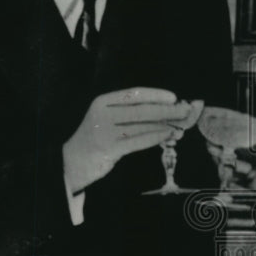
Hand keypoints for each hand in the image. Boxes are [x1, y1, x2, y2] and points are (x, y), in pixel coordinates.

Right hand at [63, 88, 191, 193]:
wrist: (71, 161)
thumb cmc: (96, 138)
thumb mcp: (107, 118)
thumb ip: (129, 113)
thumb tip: (164, 110)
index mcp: (103, 101)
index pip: (134, 94)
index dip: (156, 94)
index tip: (174, 97)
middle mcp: (103, 113)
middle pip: (141, 109)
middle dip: (166, 110)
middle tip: (185, 112)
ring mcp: (104, 131)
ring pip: (141, 125)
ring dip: (165, 126)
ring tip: (180, 127)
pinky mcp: (108, 148)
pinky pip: (137, 141)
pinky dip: (155, 138)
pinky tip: (167, 136)